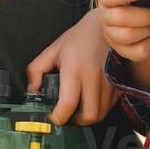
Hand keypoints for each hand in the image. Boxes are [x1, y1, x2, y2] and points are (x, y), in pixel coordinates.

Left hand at [26, 11, 117, 125]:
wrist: (104, 27)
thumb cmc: (77, 38)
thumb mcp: (52, 50)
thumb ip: (36, 69)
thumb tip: (32, 91)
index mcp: (74, 69)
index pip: (68, 103)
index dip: (58, 117)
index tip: (51, 117)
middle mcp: (93, 77)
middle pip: (88, 116)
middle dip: (75, 122)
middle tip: (67, 115)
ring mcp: (108, 81)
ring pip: (101, 114)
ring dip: (88, 117)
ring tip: (78, 109)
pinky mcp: (117, 83)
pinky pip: (110, 106)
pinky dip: (100, 109)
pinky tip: (91, 100)